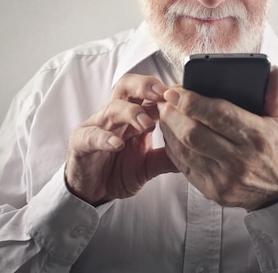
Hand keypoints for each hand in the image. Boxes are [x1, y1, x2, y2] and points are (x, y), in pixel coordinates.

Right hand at [65, 74, 177, 204]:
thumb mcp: (149, 165)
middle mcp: (116, 116)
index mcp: (134, 116)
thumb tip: (197, 153)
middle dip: (145, 86)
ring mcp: (97, 127)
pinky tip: (117, 144)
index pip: (148, 93)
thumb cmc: (118, 170)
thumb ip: (169, 156)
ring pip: (112, 108)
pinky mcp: (81, 143)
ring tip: (147, 124)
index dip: (165, 91)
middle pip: (128, 87)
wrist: (90, 192)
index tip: (183, 94)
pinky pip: (91, 136)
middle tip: (163, 94)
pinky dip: (104, 138)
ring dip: (131, 112)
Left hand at [158, 67, 277, 210]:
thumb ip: (275, 93)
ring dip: (169, 129)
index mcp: (257, 137)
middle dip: (173, 114)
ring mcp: (224, 179)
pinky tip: (171, 133)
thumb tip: (270, 70)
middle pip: (193, 134)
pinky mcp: (213, 191)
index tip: (175, 90)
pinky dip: (173, 148)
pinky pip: (184, 167)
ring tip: (165, 113)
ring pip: (184, 151)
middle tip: (164, 100)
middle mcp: (239, 160)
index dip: (192, 101)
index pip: (218, 115)